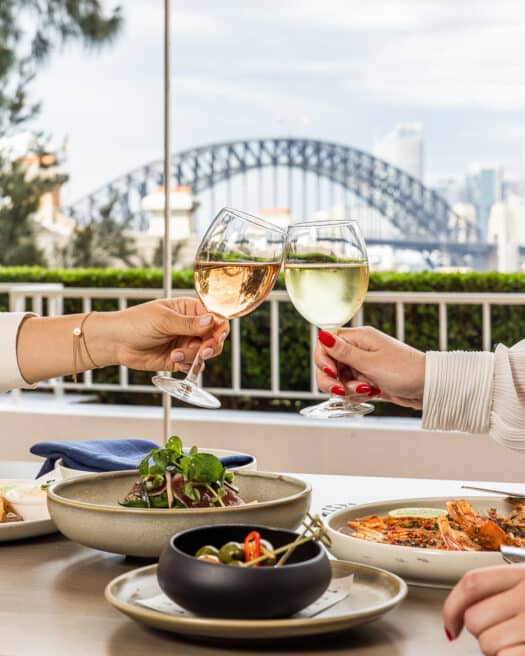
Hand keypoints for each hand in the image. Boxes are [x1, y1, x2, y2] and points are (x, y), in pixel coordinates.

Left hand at [89, 297, 228, 372]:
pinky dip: (188, 366)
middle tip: (203, 352)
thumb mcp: (163, 320)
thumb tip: (211, 320)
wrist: (115, 342)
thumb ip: (188, 324)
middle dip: (210, 346)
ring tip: (175, 354)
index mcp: (189, 309)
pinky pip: (194, 365)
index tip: (217, 338)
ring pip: (205, 353)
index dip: (220, 328)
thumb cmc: (136, 323)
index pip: (215, 317)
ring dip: (193, 356)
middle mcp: (191, 326)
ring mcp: (185, 343)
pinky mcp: (179, 359)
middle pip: (214, 338)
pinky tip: (174, 360)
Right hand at [315, 326, 425, 408]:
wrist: (429, 388)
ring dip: (346, 389)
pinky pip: (350, 387)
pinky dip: (356, 393)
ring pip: (338, 378)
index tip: (332, 373)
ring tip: (366, 391)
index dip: (323, 359)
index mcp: (359, 338)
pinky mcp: (367, 379)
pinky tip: (372, 393)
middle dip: (332, 380)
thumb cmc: (405, 371)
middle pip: (328, 363)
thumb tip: (321, 334)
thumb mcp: (370, 362)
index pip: (326, 343)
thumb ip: (343, 352)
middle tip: (342, 391)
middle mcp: (358, 349)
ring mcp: (363, 364)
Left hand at [443, 564, 524, 654]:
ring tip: (516, 642)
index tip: (450, 624)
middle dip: (480, 631)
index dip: (453, 605)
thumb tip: (462, 611)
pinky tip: (519, 650)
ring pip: (486, 643)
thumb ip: (504, 590)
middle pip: (473, 617)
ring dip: (496, 649)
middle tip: (502, 633)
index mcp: (523, 574)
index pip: (473, 582)